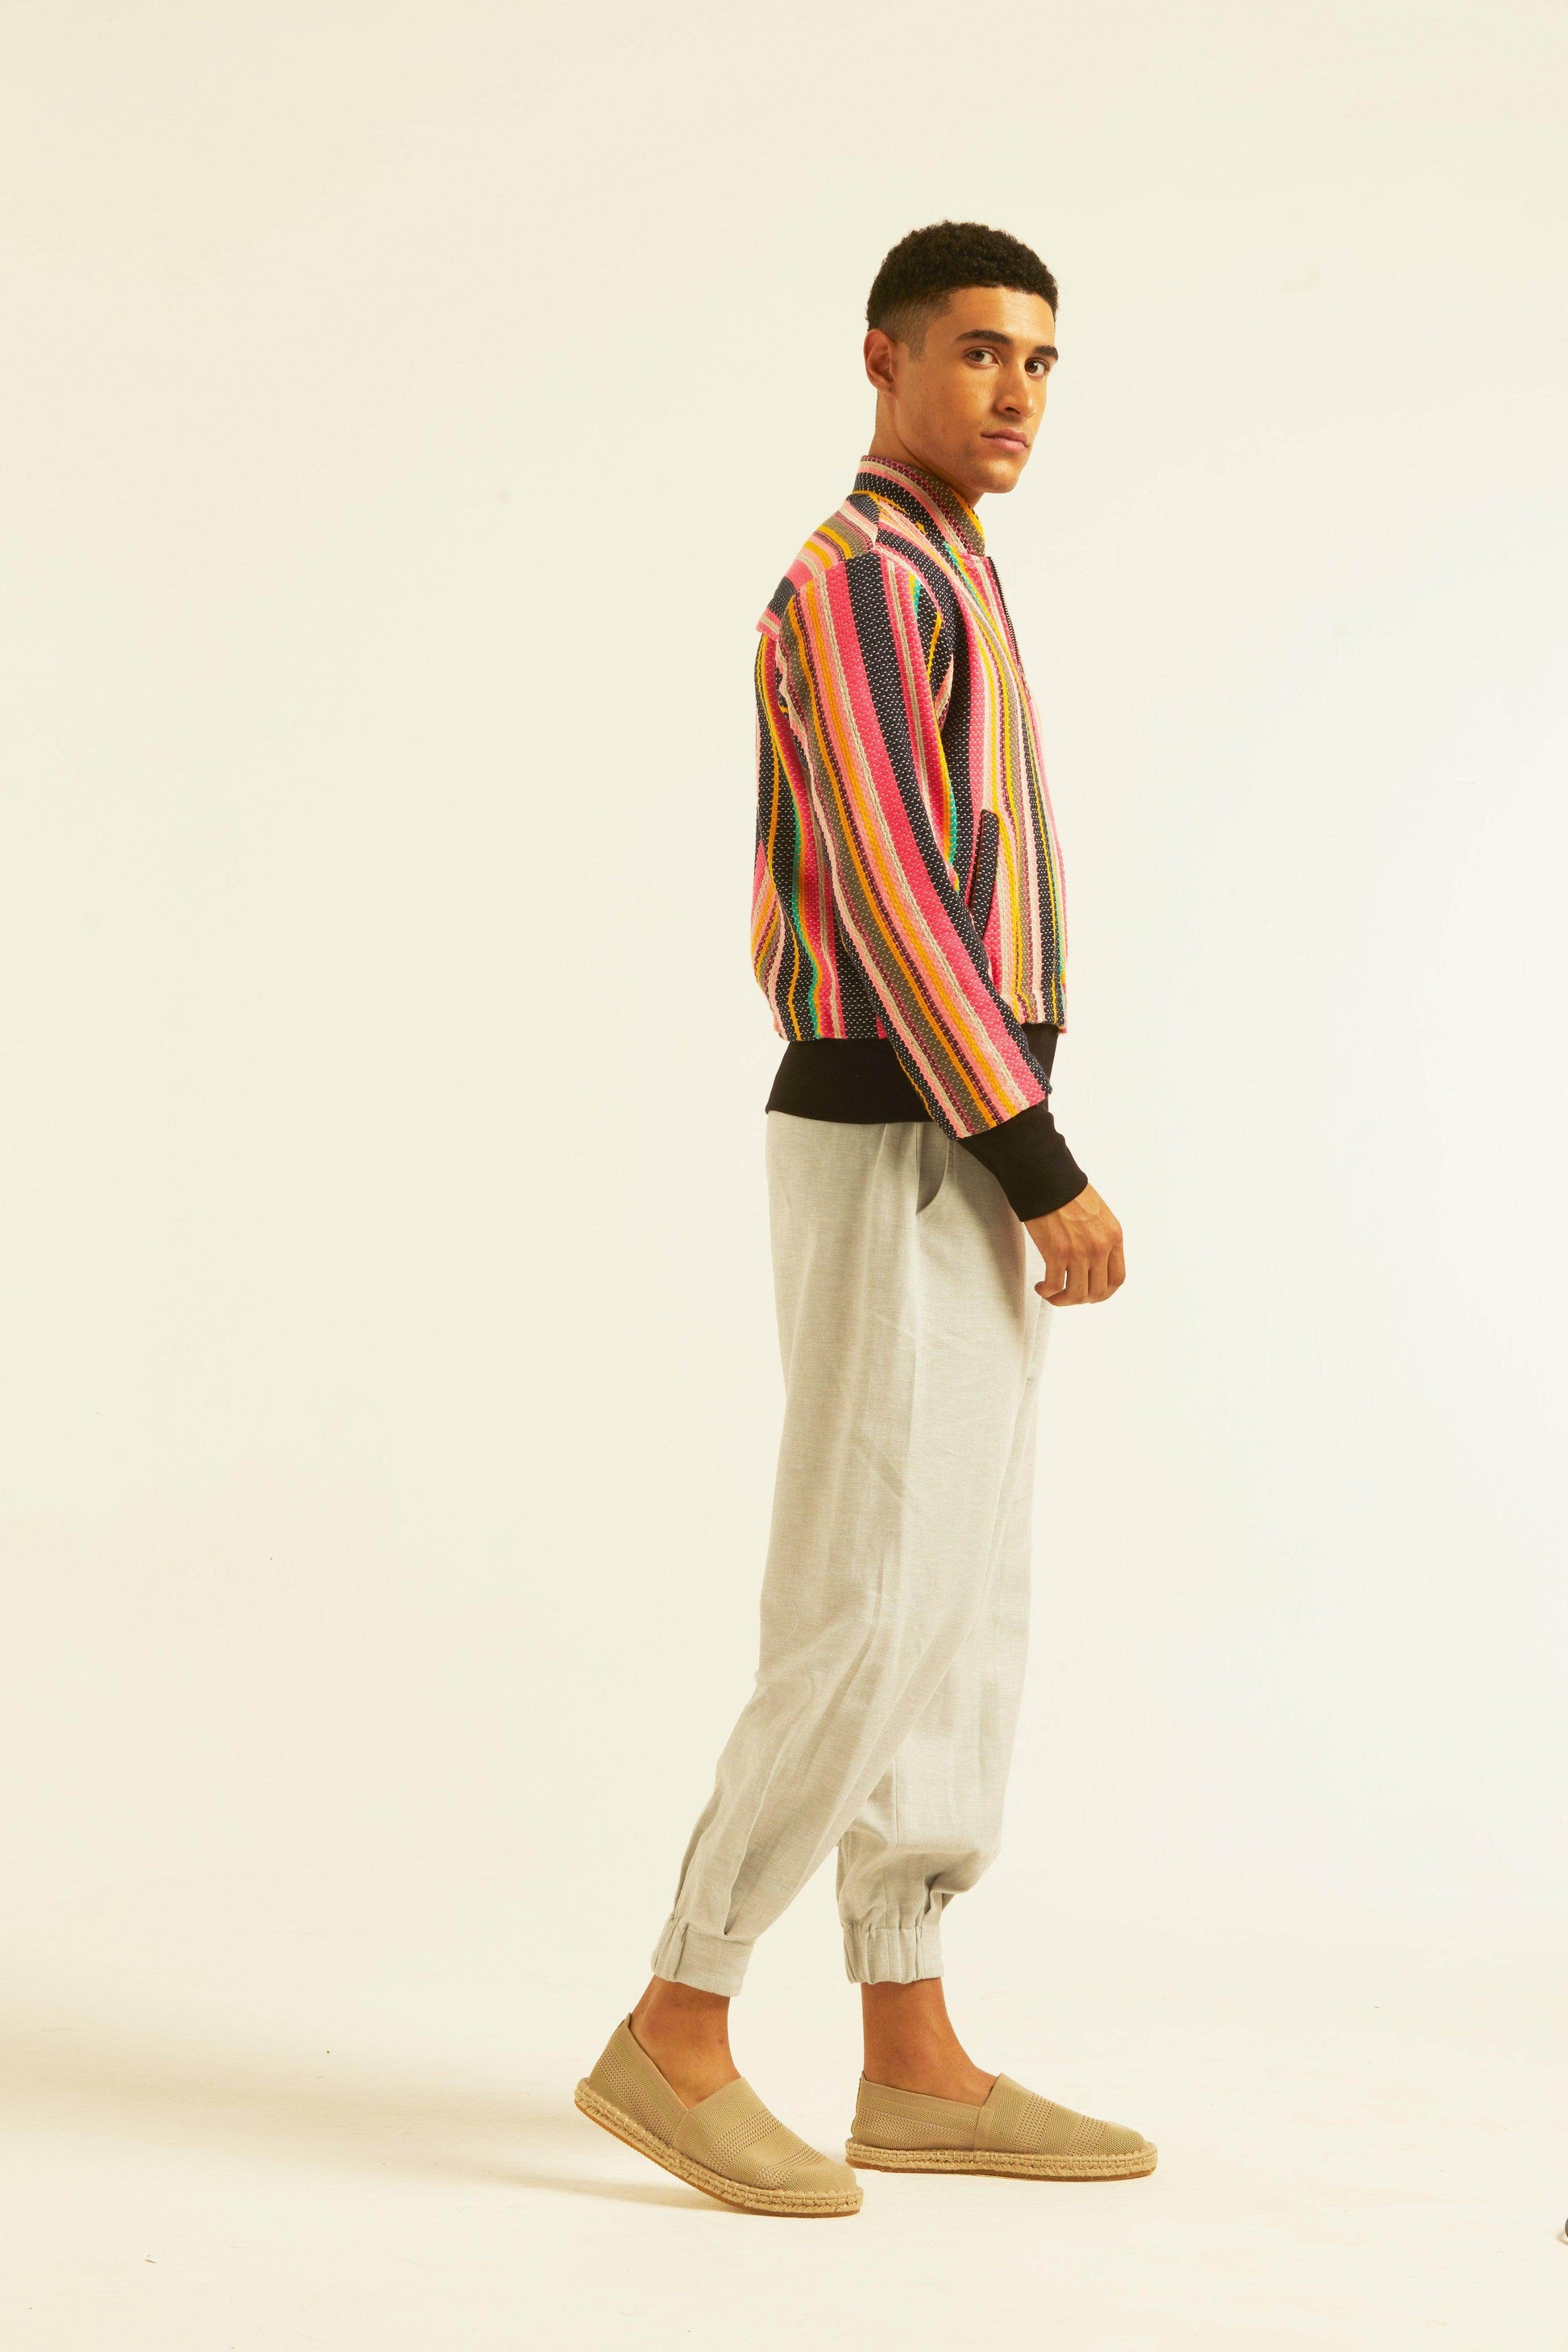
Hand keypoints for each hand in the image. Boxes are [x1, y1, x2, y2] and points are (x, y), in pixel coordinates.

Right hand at [1024, 1183, 1124, 1305]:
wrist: (1048, 1180)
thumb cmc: (1068, 1194)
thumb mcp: (1100, 1216)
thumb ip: (1101, 1238)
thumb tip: (1095, 1261)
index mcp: (1113, 1237)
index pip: (1117, 1279)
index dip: (1103, 1293)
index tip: (1091, 1295)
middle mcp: (1100, 1247)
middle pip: (1097, 1292)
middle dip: (1081, 1299)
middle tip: (1067, 1295)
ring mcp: (1079, 1252)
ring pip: (1076, 1294)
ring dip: (1062, 1300)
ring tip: (1051, 1293)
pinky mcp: (1057, 1253)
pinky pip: (1055, 1286)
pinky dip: (1047, 1292)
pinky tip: (1041, 1286)